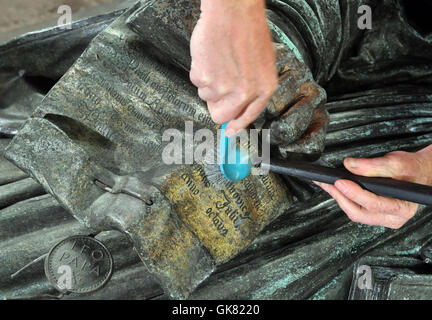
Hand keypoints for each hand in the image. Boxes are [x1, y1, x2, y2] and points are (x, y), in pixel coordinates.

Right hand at [190, 0, 277, 136]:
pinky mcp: (205, 77)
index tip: (228, 132)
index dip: (236, 126)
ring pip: (206, 96)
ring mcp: (224, 87)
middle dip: (215, 104)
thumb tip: (238, 110)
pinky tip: (209, 55)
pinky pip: (196, 81)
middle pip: (220, 115)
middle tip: (216, 85)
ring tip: (218, 60)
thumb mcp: (263, 62)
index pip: (248, 117)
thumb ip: (253, 88)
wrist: (233, 10)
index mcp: (264, 88)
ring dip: (208, 81)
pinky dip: (199, 70)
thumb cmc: (248, 30)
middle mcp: (245, 92)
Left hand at [314, 145, 431, 228]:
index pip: (373, 203)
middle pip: (359, 213)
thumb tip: (350, 165)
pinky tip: (336, 189)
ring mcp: (383, 218)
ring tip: (327, 184)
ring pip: (355, 214)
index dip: (354, 193)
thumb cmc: (412, 169)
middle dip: (340, 197)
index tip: (339, 181)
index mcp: (402, 207)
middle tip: (327, 183)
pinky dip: (344, 200)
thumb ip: (372, 165)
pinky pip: (356, 211)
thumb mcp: (396, 162)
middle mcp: (393, 217)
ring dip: (339, 198)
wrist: (419, 173)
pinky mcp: (375, 215)